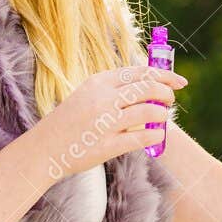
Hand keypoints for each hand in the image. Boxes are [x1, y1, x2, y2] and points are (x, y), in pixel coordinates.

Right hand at [29, 65, 188, 178]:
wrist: (42, 150)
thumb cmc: (68, 122)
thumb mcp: (87, 94)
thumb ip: (114, 88)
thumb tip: (149, 83)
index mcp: (98, 82)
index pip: (140, 72)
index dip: (164, 75)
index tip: (179, 82)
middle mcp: (103, 99)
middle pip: (149, 88)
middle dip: (167, 93)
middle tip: (171, 100)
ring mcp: (105, 122)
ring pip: (149, 112)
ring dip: (162, 115)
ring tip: (162, 118)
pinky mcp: (107, 146)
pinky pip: (142, 138)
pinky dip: (156, 136)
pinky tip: (158, 136)